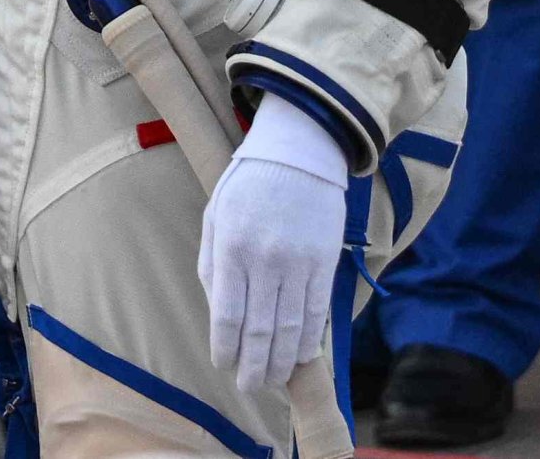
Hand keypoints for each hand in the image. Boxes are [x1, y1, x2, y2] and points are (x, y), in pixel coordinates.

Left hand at [198, 98, 349, 393]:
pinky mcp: (326, 264)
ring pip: (291, 330)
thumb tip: (218, 317)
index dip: (225, 349)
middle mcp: (267, 260)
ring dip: (281, 364)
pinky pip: (318, 314)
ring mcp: (300, 263)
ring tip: (273, 381)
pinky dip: (309, 343)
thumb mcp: (216, 216)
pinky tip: (300, 358)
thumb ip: (212, 267)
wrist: (300, 152)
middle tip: (249, 387)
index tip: (223, 365)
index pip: (228, 315)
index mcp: (232, 247)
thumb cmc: (249, 185)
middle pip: (260, 332)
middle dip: (254, 368)